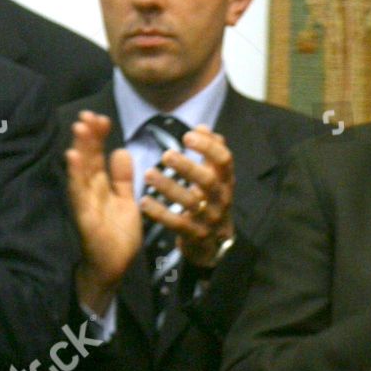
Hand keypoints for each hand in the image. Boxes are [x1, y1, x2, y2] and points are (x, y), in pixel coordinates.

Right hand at [66, 111, 140, 314]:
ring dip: (80, 150)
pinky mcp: (83, 216)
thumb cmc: (118, 236)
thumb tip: (121, 150)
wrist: (114, 268)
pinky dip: (76, 176)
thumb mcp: (127, 202)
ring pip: (81, 172)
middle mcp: (90, 191)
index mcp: (102, 187)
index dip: (98, 137)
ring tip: (80, 128)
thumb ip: (124, 179)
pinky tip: (74, 158)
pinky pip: (79, 193)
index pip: (98, 156)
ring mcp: (85, 202)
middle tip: (88, 114)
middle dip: (88, 137)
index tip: (101, 118)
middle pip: (88, 159)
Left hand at [143, 126, 236, 268]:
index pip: (225, 160)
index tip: (187, 136)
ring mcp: (209, 218)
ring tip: (148, 174)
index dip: (208, 147)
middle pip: (209, 180)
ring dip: (169, 187)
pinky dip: (160, 213)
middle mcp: (221, 198)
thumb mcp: (216, 178)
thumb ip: (210, 153)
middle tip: (166, 155)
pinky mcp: (195, 234)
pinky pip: (177, 223)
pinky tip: (144, 201)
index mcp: (226, 181)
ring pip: (191, 202)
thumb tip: (203, 127)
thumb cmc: (211, 202)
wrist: (215, 243)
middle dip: (188, 166)